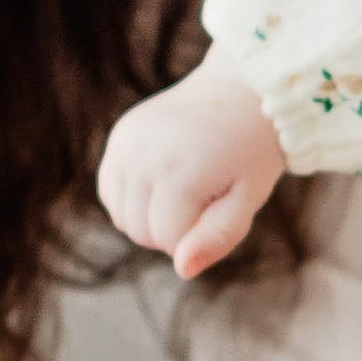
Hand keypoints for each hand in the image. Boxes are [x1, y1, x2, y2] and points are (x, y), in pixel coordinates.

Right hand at [98, 52, 287, 278]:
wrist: (240, 90)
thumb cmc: (251, 152)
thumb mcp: (248, 198)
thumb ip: (218, 237)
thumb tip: (182, 270)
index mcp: (180, 174)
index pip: (169, 241)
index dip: (198, 236)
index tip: (221, 207)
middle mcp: (144, 156)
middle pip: (140, 232)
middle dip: (172, 230)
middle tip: (205, 198)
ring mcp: (127, 143)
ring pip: (122, 216)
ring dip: (150, 217)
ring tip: (185, 189)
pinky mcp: (120, 134)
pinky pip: (111, 190)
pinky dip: (132, 198)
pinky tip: (161, 181)